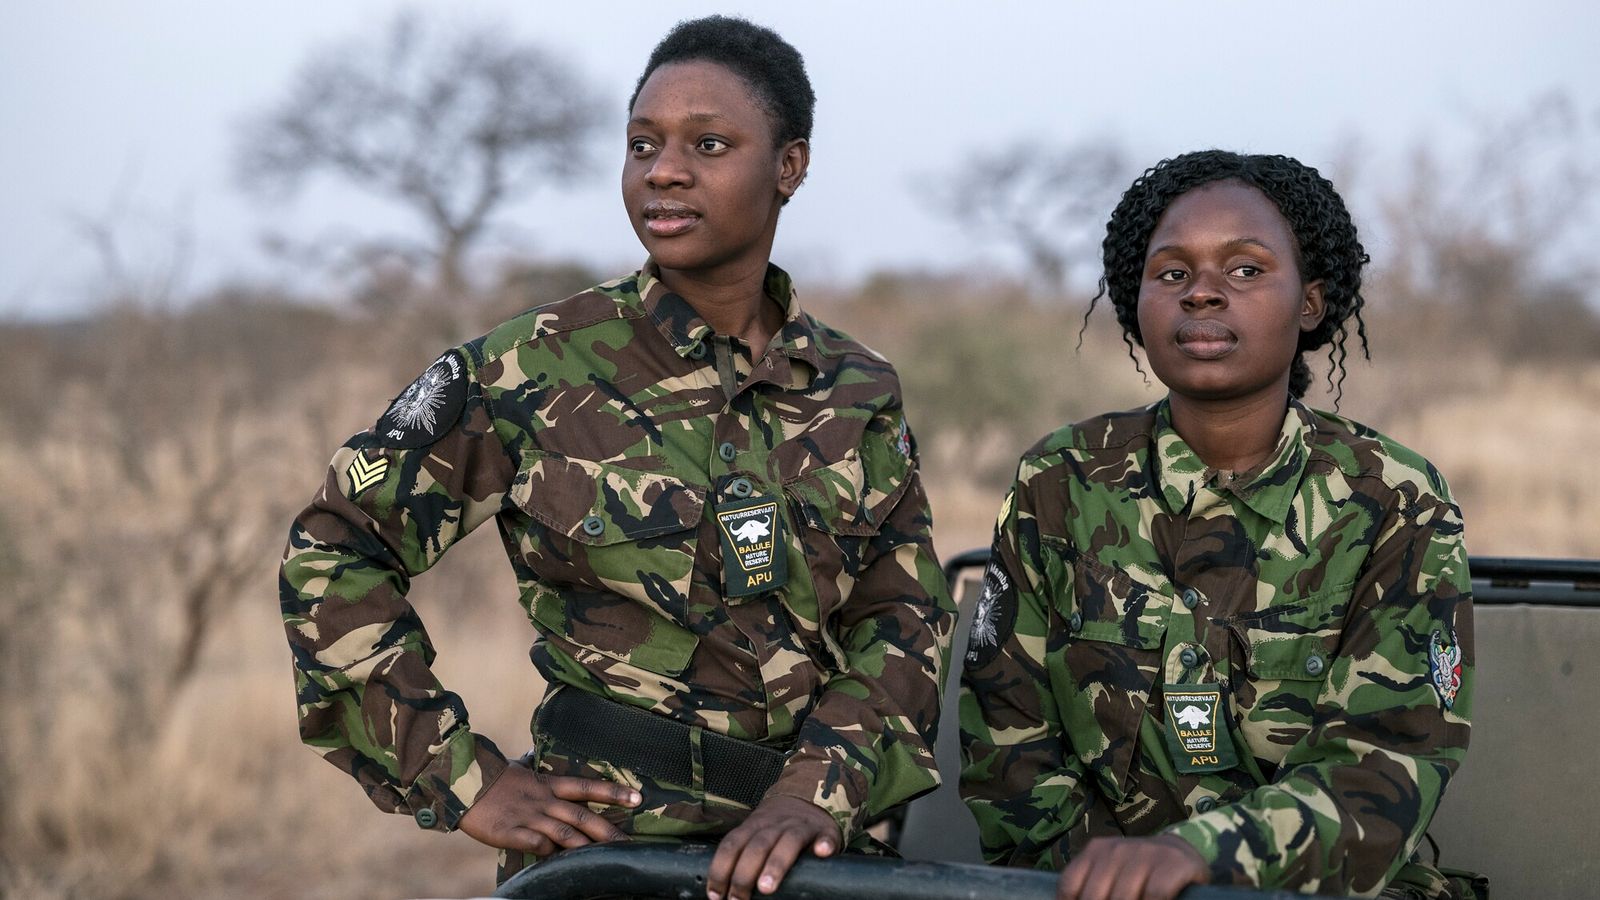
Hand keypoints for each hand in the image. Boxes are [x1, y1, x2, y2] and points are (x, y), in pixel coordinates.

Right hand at [457, 762, 640, 858]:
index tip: (637, 797)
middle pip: (581, 815)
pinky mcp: (509, 832)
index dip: (613, 792)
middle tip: (628, 843)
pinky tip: (557, 857)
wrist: (463, 782)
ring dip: (584, 845)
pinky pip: (533, 842)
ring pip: (562, 832)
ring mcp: (528, 816)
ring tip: (604, 857)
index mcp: (548, 784)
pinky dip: (546, 849)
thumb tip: (552, 769)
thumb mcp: (524, 771)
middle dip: (607, 830)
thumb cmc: (495, 777)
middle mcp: (543, 800)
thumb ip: (543, 776)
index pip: (587, 787)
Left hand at [706, 794, 840, 899]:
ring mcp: (801, 826)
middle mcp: (775, 824)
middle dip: (744, 874)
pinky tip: (822, 853)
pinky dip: (824, 844)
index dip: (720, 869)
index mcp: (754, 826)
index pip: (732, 845)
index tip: (715, 894)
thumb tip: (717, 888)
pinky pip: (825, 836)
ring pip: (788, 842)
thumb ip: (741, 852)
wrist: (809, 797)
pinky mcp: (825, 831)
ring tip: (767, 887)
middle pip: (757, 845)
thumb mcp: (755, 832)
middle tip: (738, 898)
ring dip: (776, 864)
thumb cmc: (777, 826)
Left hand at [1057, 834, 1207, 899]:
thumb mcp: (1111, 872)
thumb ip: (1093, 887)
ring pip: (1123, 898)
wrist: (1183, 852)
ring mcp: (1145, 853)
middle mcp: (1117, 849)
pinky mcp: (1173, 863)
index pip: (1070, 885)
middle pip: (1095, 896)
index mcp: (1096, 850)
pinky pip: (1155, 895)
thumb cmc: (1140, 872)